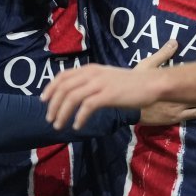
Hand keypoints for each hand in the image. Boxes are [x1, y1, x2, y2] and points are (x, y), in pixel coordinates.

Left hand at [44, 41, 178, 129]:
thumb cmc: (131, 84)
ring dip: (62, 113)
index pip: (63, 76)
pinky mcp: (108, 95)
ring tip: (59, 126)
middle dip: (53, 104)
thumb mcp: (107, 78)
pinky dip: (79, 117)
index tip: (44, 101)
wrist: (151, 84)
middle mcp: (92, 74)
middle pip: (64, 88)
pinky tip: (77, 126)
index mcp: (90, 69)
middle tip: (50, 119)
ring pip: (72, 97)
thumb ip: (92, 82)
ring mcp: (100, 84)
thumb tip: (75, 94)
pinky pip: (87, 107)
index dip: (50, 88)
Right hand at [136, 41, 195, 125]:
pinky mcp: (174, 118)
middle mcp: (179, 96)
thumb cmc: (137, 83)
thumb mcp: (148, 65)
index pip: (194, 79)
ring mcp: (178, 109)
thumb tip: (175, 42)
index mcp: (174, 83)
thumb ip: (162, 55)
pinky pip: (192, 116)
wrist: (129, 107)